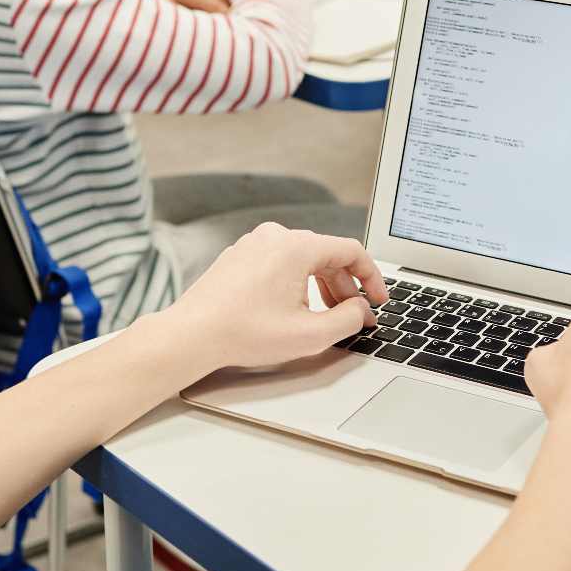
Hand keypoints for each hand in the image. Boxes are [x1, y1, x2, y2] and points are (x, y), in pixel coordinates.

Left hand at [160, 223, 386, 372]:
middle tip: (353, 314)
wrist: (192, 334)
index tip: (378, 299)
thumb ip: (348, 320)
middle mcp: (275, 236)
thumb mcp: (310, 334)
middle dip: (345, 286)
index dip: (372, 277)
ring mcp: (254, 243)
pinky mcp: (239, 255)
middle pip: (327, 254)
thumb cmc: (244, 333)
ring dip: (321, 285)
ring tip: (323, 315)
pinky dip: (295, 282)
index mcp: (297, 246)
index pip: (351, 251)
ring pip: (303, 258)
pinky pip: (279, 261)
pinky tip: (292, 308)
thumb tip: (361, 311)